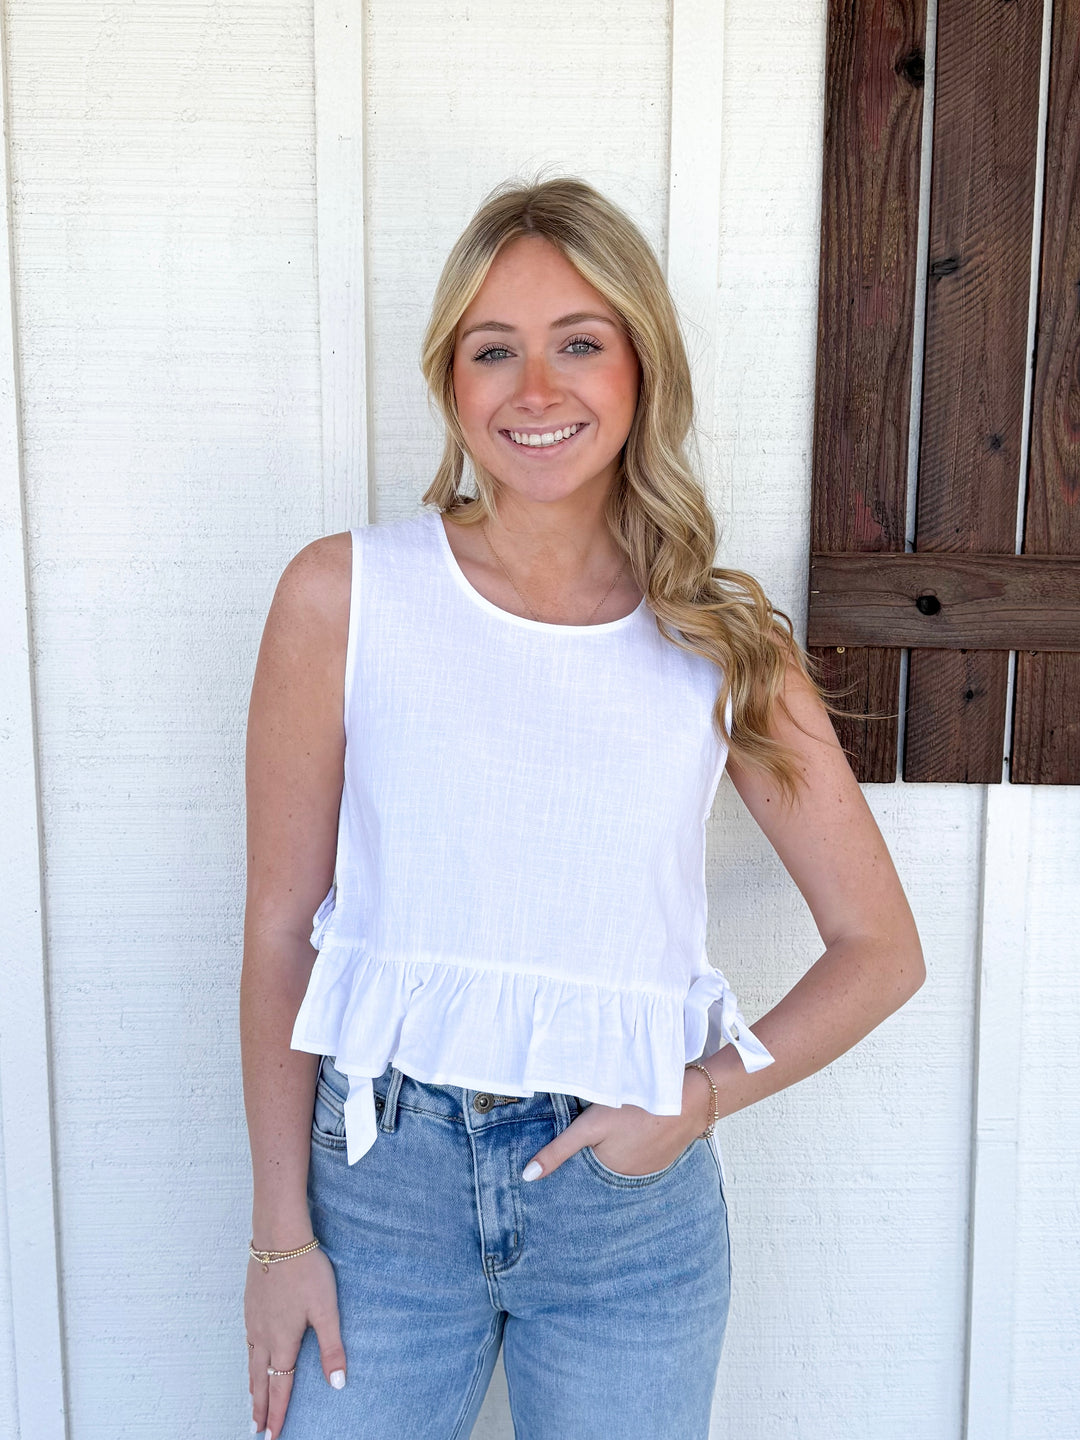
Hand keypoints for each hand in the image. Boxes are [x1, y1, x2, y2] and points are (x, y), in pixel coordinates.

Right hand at [245, 1244, 346, 1438]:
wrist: (279, 1237)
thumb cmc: (306, 1271)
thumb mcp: (326, 1310)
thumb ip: (332, 1348)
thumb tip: (337, 1385)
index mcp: (282, 1342)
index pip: (279, 1387)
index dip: (278, 1414)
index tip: (272, 1436)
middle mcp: (263, 1335)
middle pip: (259, 1380)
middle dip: (260, 1407)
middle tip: (255, 1430)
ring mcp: (253, 1320)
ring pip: (250, 1362)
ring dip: (252, 1385)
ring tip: (252, 1401)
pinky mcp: (250, 1304)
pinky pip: (247, 1342)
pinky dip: (248, 1360)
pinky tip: (251, 1356)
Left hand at [521, 1065, 714, 1179]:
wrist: (689, 1101)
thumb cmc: (636, 1109)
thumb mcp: (590, 1126)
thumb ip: (559, 1150)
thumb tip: (526, 1177)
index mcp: (609, 1174)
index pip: (583, 1169)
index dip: (577, 1155)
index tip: (578, 1141)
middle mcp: (629, 1180)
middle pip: (603, 1162)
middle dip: (598, 1150)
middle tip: (606, 1125)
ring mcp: (649, 1170)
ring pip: (623, 1157)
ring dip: (620, 1145)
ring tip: (622, 1124)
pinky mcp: (664, 1157)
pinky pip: (642, 1153)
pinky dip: (637, 1143)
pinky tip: (639, 1126)